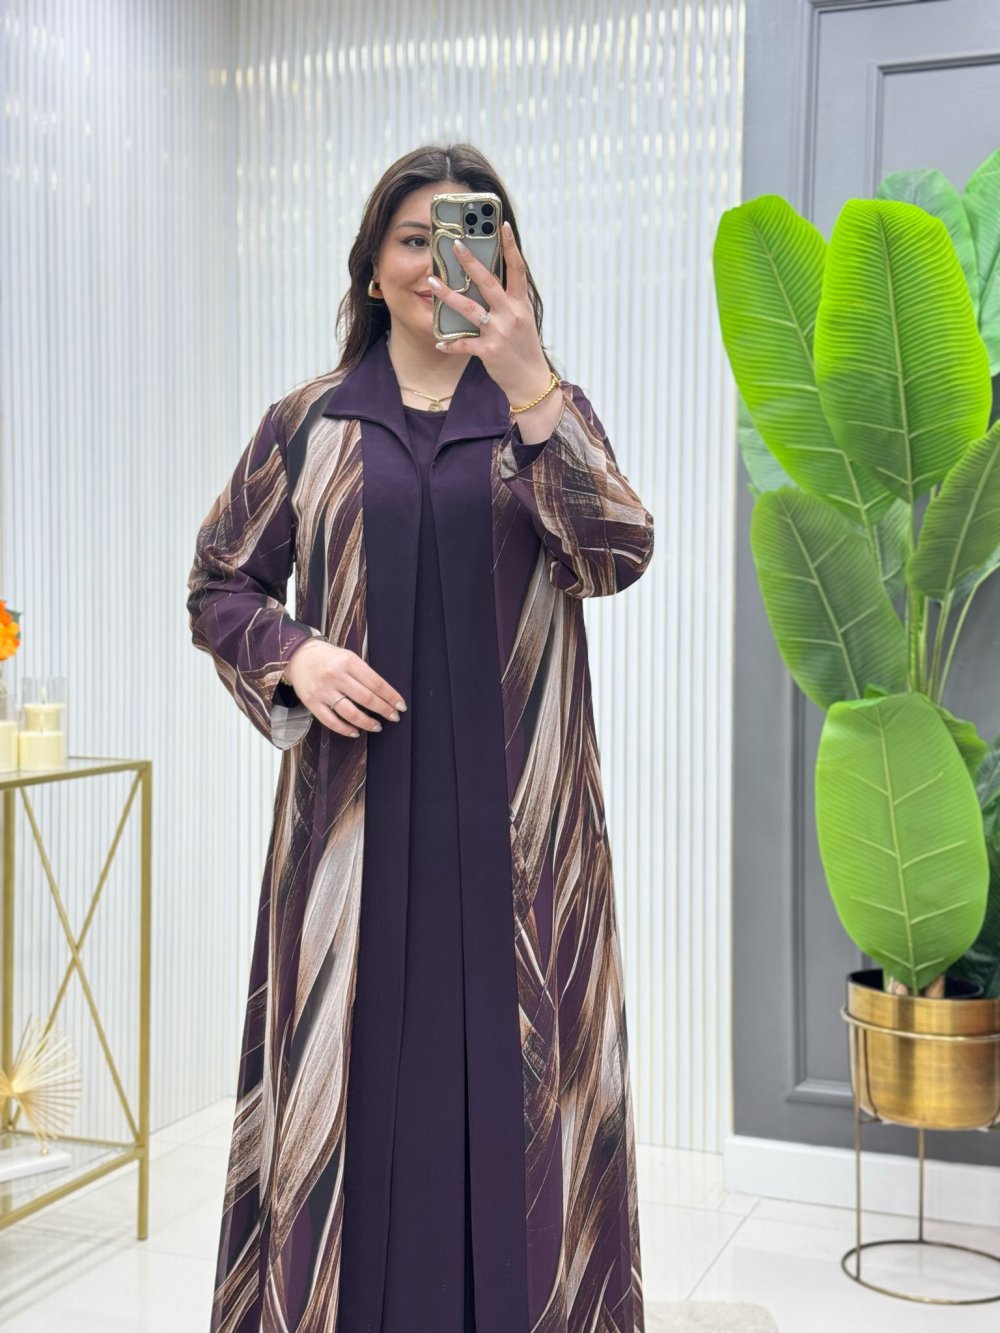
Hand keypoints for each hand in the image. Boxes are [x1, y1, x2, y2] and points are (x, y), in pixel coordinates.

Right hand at [283, 639, 405, 738]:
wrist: (297, 655)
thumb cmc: (328, 657)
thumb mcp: (348, 656)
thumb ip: (363, 673)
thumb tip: (385, 695)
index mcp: (348, 661)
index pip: (375, 682)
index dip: (391, 696)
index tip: (401, 706)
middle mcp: (335, 676)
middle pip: (366, 698)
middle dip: (384, 710)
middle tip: (394, 717)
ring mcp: (322, 690)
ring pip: (350, 712)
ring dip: (367, 722)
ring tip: (377, 726)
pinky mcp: (311, 702)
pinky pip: (330, 721)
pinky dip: (345, 729)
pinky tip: (356, 732)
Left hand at [430, 221, 552, 405]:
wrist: (530, 380)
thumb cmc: (524, 347)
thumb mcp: (523, 319)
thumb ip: (509, 300)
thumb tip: (489, 279)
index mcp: (521, 304)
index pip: (517, 269)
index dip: (510, 246)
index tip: (501, 225)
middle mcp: (510, 315)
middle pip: (488, 283)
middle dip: (470, 263)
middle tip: (455, 245)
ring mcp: (499, 332)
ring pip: (469, 309)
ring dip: (447, 295)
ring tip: (431, 282)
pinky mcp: (489, 351)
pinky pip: (464, 344)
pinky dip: (450, 343)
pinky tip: (438, 341)